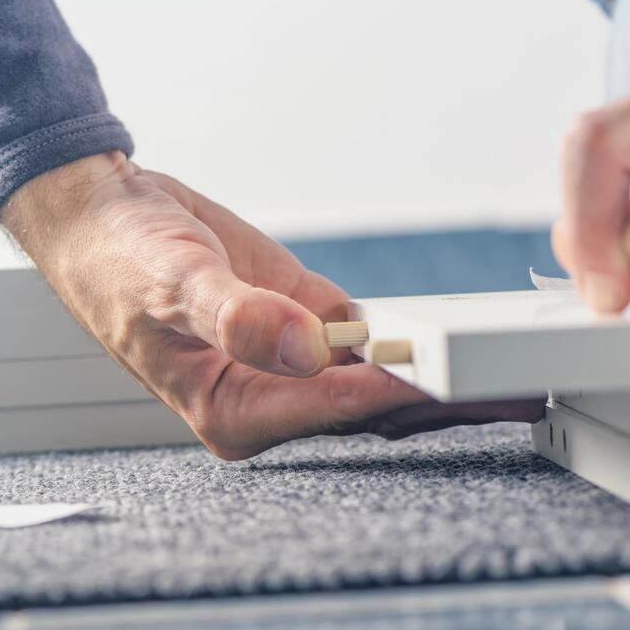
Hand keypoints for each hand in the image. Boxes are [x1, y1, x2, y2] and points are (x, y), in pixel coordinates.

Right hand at [2, 153, 542, 458]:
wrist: (112, 218)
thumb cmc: (119, 260)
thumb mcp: (171, 283)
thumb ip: (235, 315)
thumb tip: (300, 345)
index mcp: (233, 411)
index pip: (331, 406)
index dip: (396, 390)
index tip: (456, 377)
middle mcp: (270, 399)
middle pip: (370, 407)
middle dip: (441, 401)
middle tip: (518, 393)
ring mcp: (295, 364)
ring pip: (381, 379)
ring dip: (441, 377)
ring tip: (511, 376)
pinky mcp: (309, 327)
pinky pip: (371, 341)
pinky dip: (413, 342)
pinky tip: (461, 346)